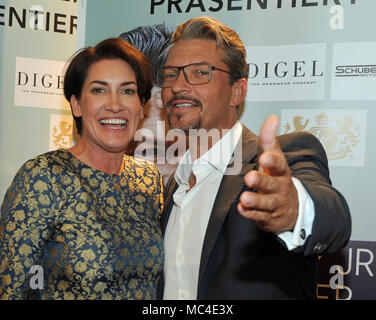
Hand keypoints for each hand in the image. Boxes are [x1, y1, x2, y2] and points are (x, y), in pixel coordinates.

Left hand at [237, 115, 297, 233]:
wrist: (291, 208)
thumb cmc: (278, 178)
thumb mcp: (275, 158)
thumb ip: (270, 140)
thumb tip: (272, 118)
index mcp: (281, 171)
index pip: (279, 165)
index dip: (272, 161)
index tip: (264, 157)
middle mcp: (280, 187)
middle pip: (272, 184)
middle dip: (262, 181)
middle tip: (250, 177)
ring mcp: (275, 204)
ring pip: (266, 203)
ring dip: (255, 200)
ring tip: (244, 198)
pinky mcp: (268, 217)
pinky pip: (259, 216)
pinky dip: (250, 213)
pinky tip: (242, 209)